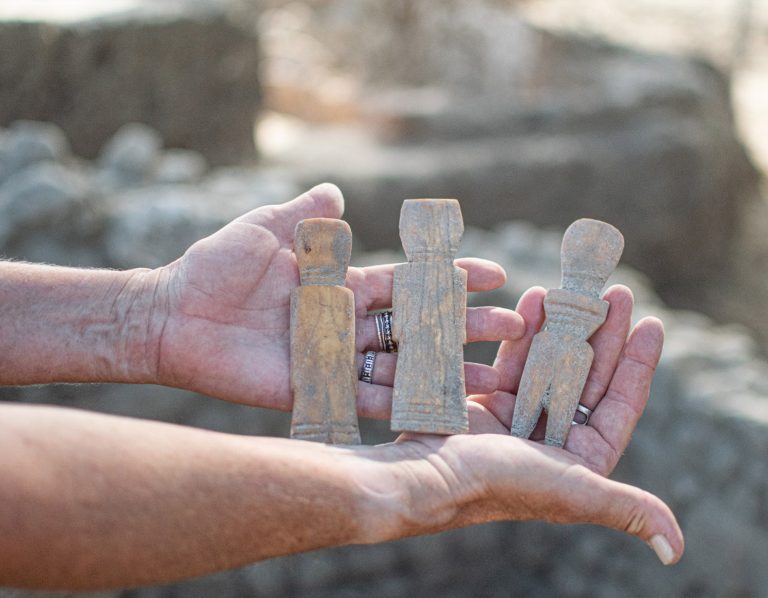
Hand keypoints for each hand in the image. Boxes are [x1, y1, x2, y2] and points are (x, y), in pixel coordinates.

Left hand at [148, 184, 523, 410]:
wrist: (172, 315)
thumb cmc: (214, 267)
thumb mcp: (265, 228)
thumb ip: (304, 214)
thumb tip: (335, 189)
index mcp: (340, 283)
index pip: (408, 280)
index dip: (451, 278)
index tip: (495, 275)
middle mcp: (347, 322)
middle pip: (419, 325)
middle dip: (467, 326)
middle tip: (516, 328)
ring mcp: (335, 359)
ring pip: (404, 366)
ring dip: (450, 371)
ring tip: (498, 378)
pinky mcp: (316, 390)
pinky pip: (367, 401)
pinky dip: (404, 406)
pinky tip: (445, 412)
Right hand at [358, 285, 682, 564]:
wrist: (427, 476)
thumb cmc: (501, 485)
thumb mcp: (572, 492)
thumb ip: (626, 508)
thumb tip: (676, 551)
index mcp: (580, 460)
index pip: (620, 404)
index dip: (638, 364)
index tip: (651, 323)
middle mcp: (554, 438)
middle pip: (589, 375)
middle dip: (603, 333)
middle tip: (614, 292)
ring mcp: (521, 417)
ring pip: (552, 360)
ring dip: (565, 324)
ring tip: (575, 288)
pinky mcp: (488, 400)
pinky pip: (515, 358)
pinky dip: (526, 331)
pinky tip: (536, 300)